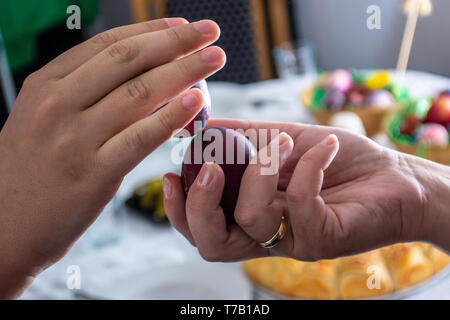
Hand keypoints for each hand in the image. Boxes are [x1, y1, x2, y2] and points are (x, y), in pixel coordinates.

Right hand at [0, 18, 224, 297]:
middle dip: (176, 42)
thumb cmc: (28, 172)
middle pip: (129, 60)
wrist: (3, 228)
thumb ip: (81, 95)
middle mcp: (57, 104)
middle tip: (209, 32)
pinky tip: (196, 101)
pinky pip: (141, 137)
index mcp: (45, 85)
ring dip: (185, 71)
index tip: (182, 26)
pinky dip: (172, 116)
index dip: (151, 31)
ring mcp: (74, 139)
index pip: (107, 45)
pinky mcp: (93, 174)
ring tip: (214, 60)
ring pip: (140, 93)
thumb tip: (139, 76)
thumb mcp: (40, 119)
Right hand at [164, 119, 434, 261]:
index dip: (180, 209)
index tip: (172, 175)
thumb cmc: (340, 161)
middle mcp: (268, 235)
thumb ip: (246, 138)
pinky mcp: (324, 238)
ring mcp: (295, 240)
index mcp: (253, 214)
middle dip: (200, 206)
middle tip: (209, 170)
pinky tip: (325, 146)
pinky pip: (300, 204)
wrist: (395, 176)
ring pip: (252, 220)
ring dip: (261, 169)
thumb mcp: (286, 140)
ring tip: (286, 141)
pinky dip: (309, 165)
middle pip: (213, 244)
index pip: (204, 227)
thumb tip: (204, 129)